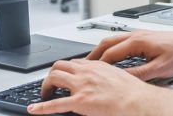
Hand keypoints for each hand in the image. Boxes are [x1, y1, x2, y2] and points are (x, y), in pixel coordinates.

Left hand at [28, 59, 157, 115]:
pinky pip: (55, 104)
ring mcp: (81, 86)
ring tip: (45, 95)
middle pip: (60, 66)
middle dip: (52, 75)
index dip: (67, 70)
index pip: (74, 63)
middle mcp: (86, 72)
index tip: (65, 77)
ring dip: (46, 86)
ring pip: (54, 77)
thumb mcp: (118, 77)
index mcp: (96, 66)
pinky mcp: (80, 102)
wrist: (138, 101)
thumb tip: (103, 83)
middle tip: (51, 85)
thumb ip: (106, 76)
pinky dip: (41, 107)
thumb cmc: (134, 92)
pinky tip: (34, 109)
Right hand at [86, 30, 172, 80]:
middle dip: (93, 54)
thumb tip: (122, 79)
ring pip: (114, 40)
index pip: (110, 53)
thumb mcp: (159, 69)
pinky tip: (113, 57)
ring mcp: (140, 34)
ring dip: (102, 50)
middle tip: (83, 65)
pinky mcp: (144, 37)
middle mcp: (137, 35)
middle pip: (107, 43)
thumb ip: (138, 74)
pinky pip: (122, 41)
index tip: (89, 72)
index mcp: (137, 41)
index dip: (97, 64)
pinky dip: (112, 48)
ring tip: (94, 61)